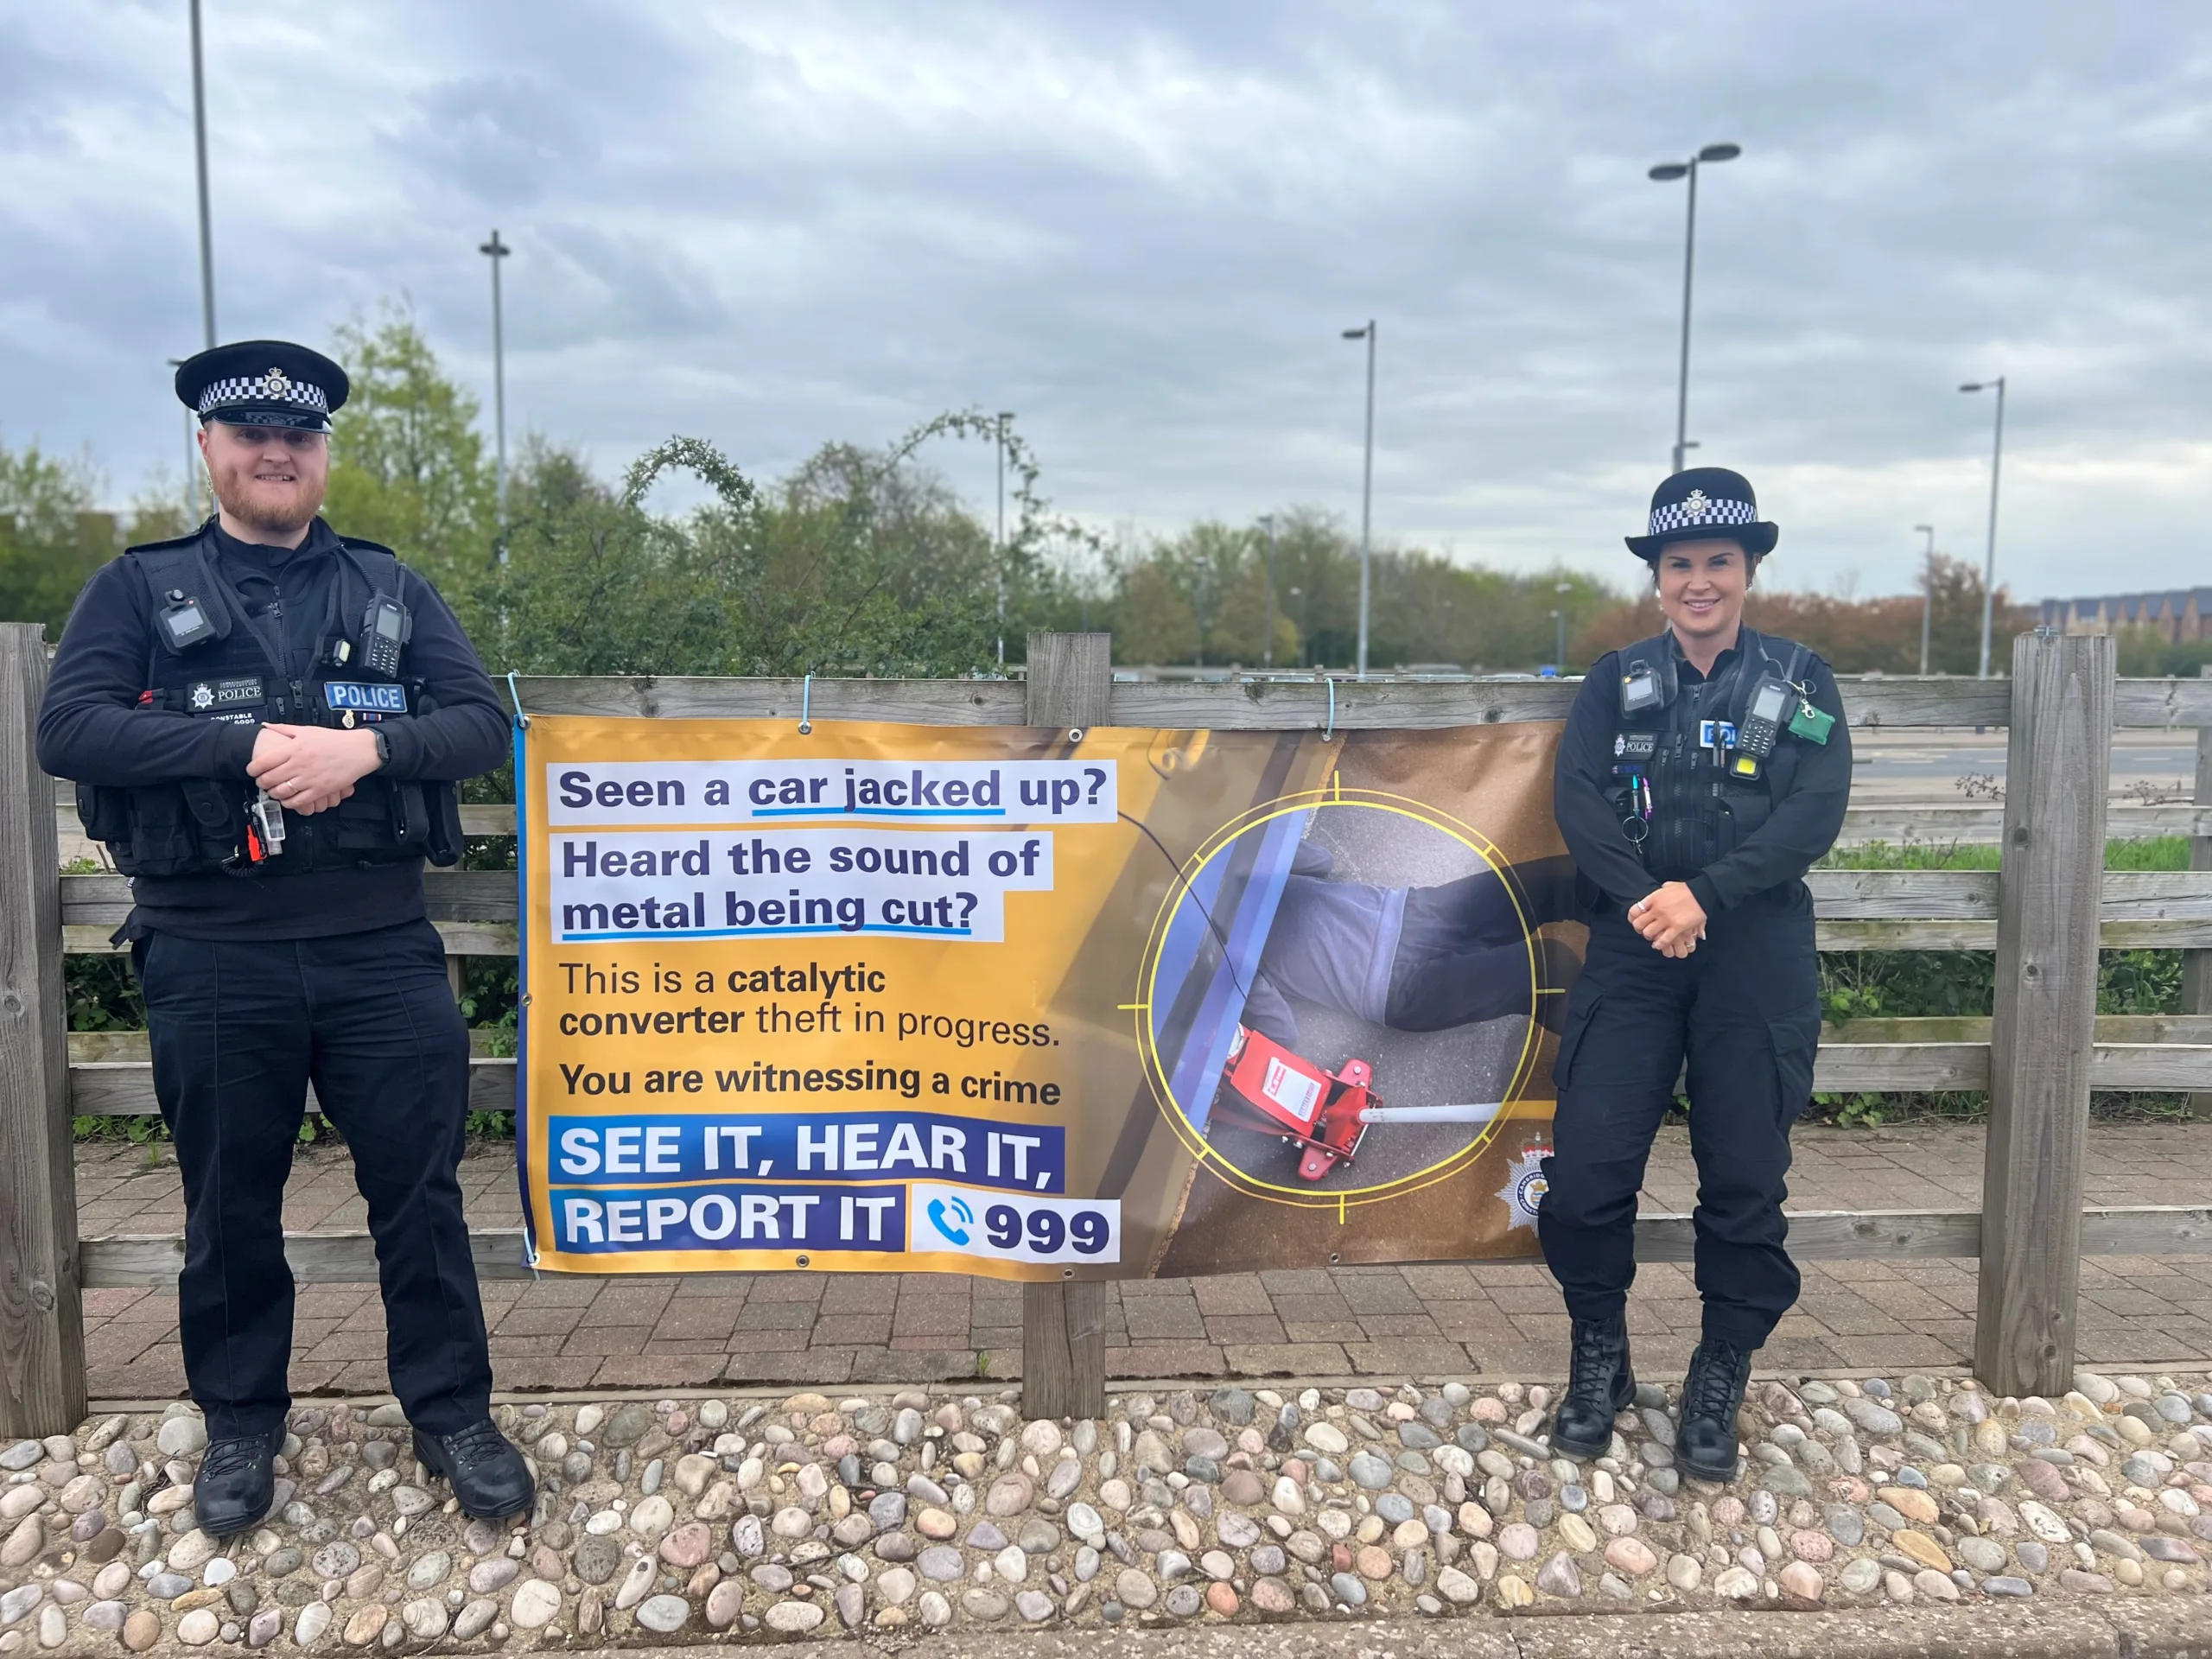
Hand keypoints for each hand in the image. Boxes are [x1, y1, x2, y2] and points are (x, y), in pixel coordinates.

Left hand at [248, 724, 380, 814]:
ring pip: (281, 792)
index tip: (252, 770)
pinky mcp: (320, 790)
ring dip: (273, 793)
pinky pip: (297, 801)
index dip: (253, 768)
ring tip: (274, 790)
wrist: (358, 750)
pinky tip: (288, 799)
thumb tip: (266, 726)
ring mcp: (309, 779)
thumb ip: (284, 729)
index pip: (264, 762)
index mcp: (294, 748)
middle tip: (262, 781)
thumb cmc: (334, 740)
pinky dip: (288, 802)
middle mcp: (299, 764)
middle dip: (261, 782)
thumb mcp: (307, 730)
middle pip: (269, 779)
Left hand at [1629, 881, 1707, 956]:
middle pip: (1639, 924)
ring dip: (1649, 937)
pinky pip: (1663, 940)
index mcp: (1654, 898)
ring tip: (1653, 938)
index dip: (1632, 918)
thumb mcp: (1670, 886)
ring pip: (1648, 934)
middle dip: (1639, 929)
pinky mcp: (1676, 928)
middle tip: (1644, 931)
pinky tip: (1659, 945)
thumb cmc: (1687, 889)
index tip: (1635, 921)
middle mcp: (1657, 909)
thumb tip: (1663, 889)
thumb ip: (1663, 889)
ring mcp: (1666, 919)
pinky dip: (1659, 944)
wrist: (1702, 893)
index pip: (1634, 911)